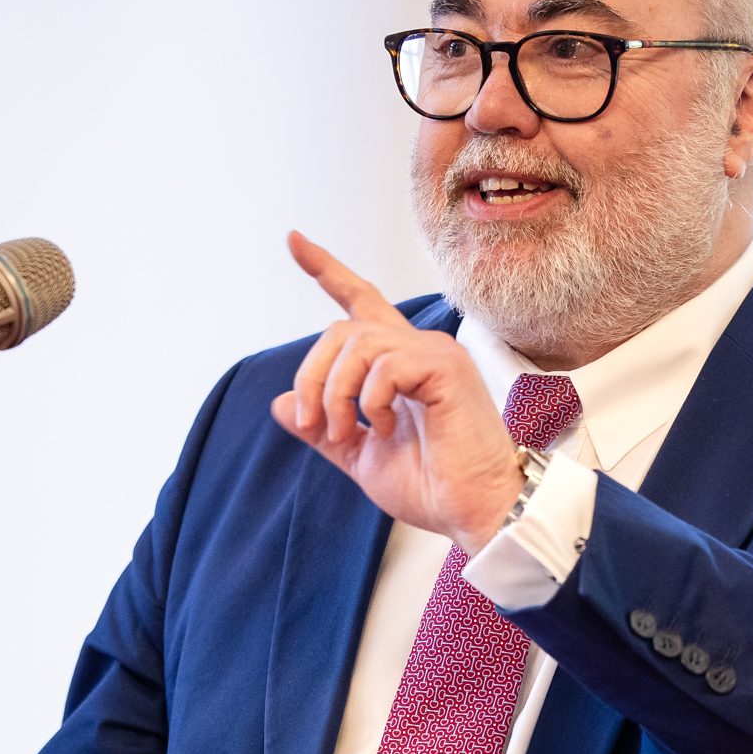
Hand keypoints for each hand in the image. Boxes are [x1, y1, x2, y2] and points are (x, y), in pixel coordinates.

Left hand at [269, 233, 519, 555]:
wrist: (471, 512)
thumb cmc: (431, 485)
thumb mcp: (359, 455)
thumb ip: (323, 428)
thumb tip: (280, 403)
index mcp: (398, 364)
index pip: (359, 303)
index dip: (326, 270)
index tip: (295, 241)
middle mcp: (418, 349)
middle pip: (342, 329)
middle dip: (311, 375)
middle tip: (310, 422)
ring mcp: (435, 354)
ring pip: (358, 344)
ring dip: (334, 392)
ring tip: (344, 431)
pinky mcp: (446, 368)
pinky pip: (385, 366)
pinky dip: (369, 401)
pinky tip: (382, 429)